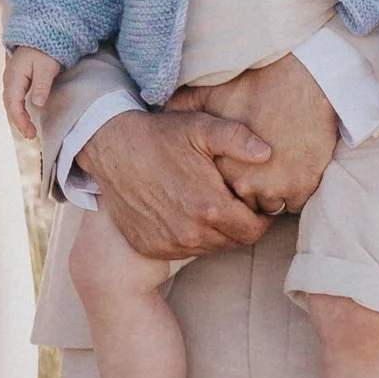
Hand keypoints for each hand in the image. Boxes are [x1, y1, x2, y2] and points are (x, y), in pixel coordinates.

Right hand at [3, 48, 59, 140]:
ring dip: (18, 117)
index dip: (20, 118)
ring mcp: (11, 80)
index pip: (13, 102)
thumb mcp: (46, 67)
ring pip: (10, 103)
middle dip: (18, 121)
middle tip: (30, 136)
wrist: (40, 36)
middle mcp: (9, 79)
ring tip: (29, 131)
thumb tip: (37, 104)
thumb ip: (41, 85)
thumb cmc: (44, 51)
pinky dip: (19, 110)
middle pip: (9, 105)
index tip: (29, 131)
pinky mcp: (16, 81)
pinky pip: (14, 98)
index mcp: (14, 76)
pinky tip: (26, 118)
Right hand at [83, 103, 275, 264]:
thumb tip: (267, 153)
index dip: (261, 218)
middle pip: (234, 242)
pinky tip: (185, 212)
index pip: (254, 230)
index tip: (255, 203)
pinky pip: (184, 250)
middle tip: (234, 202)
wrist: (111, 148)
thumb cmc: (160, 136)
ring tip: (210, 205)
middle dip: (241, 225)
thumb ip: (237, 138)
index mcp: (209, 207)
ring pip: (210, 248)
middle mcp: (190, 232)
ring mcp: (168, 243)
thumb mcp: (200, 127)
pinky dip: (191, 236)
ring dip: (216, 232)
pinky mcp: (151, 247)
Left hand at [172, 50, 341, 217]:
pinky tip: (292, 168)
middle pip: (243, 203)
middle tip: (256, 167)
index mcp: (221, 165)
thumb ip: (184, 106)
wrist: (303, 81)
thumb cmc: (256, 85)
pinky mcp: (301, 187)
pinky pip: (293, 203)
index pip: (217, 192)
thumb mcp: (210, 92)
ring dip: (271, 194)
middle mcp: (245, 183)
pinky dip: (293, 192)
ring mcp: (276, 188)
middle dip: (248, 192)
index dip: (226, 179)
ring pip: (269, 206)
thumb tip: (162, 112)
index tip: (234, 162)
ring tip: (275, 168)